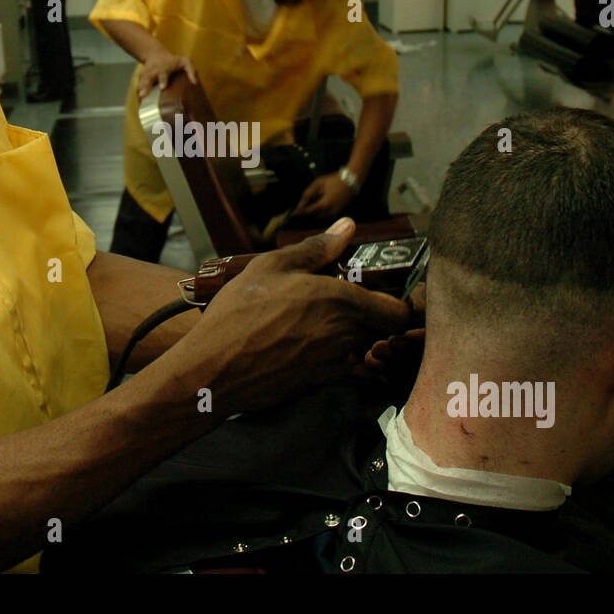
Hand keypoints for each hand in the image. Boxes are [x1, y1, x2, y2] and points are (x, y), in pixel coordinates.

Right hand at [137, 47, 197, 97]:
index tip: (162, 88)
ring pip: (140, 84)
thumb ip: (191, 70)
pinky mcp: (140, 80)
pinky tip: (140, 106)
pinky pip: (138, 88)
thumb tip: (195, 83)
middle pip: (147, 79)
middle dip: (145, 87)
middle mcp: (153, 72)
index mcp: (163, 68)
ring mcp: (145, 76)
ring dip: (140, 93)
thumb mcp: (184, 61)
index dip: (162, 80)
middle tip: (142, 96)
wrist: (154, 54)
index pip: (163, 74)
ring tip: (140, 103)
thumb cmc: (173, 61)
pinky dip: (138, 97)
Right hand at [176, 219, 412, 414]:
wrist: (214, 371)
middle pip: (382, 329)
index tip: (378, 292)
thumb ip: (316, 248)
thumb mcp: (272, 267)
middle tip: (340, 303)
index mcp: (343, 302)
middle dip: (369, 316)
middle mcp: (348, 336)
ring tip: (313, 323)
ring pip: (363, 349)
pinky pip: (340, 368)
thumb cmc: (239, 315)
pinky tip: (297, 344)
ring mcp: (336, 365)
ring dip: (350, 337)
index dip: (395, 301)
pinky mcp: (321, 385)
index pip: (400, 311)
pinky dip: (329, 357)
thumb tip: (346, 228)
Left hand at [293, 172, 353, 219]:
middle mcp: (330, 211)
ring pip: (319, 216)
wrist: (351, 180)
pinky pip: (326, 214)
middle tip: (301, 206)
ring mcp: (335, 212)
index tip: (292, 214)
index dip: (299, 212)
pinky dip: (321, 210)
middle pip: (313, 215)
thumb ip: (308, 193)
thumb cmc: (335, 180)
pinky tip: (322, 201)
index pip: (308, 211)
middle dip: (307, 212)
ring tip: (314, 201)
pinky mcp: (338, 212)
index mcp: (325, 204)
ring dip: (314, 211)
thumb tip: (300, 203)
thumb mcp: (319, 183)